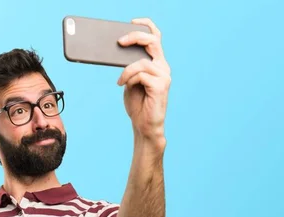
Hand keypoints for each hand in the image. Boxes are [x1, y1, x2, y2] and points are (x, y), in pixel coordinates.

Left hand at [117, 18, 170, 143]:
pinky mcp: (161, 86)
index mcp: (157, 64)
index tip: (132, 22)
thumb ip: (129, 67)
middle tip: (120, 41)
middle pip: (152, 41)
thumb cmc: (138, 106)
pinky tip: (124, 86)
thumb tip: (120, 53)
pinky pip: (140, 74)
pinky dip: (129, 79)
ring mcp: (164, 76)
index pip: (156, 38)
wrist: (144, 127)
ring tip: (121, 82)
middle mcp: (163, 68)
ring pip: (141, 62)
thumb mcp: (130, 81)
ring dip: (126, 71)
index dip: (146, 26)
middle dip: (135, 37)